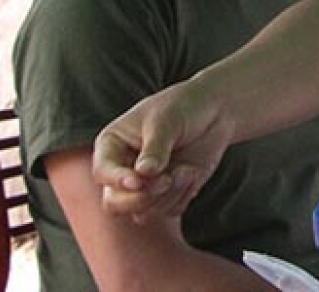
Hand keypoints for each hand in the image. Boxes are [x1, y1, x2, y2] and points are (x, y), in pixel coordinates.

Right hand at [91, 80, 230, 220]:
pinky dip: (183, 196)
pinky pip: (169, 211)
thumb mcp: (167, 120)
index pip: (103, 172)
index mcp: (112, 146)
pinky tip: (193, 173)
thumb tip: (143, 174)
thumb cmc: (184, 107)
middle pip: (115, 203)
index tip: (138, 181)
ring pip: (143, 212)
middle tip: (166, 181)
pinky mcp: (168, 195)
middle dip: (141, 198)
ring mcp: (145, 185)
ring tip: (188, 170)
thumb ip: (155, 148)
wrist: (216, 110)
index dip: (117, 180)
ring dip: (168, 195)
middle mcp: (123, 170)